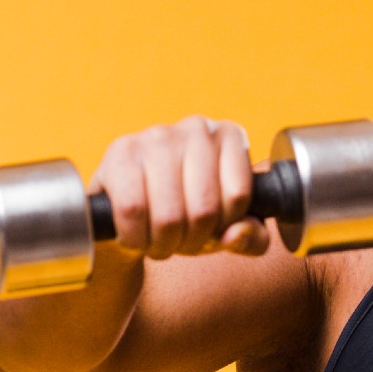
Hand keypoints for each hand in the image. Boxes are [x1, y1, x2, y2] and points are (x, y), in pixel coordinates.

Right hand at [90, 115, 268, 259]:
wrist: (130, 204)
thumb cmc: (187, 213)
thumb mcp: (227, 230)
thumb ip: (251, 238)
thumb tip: (237, 234)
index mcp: (231, 137)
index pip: (238, 198)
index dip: (223, 228)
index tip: (210, 230)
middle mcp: (197, 128)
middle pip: (204, 210)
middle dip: (190, 241)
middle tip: (179, 242)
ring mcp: (157, 135)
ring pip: (169, 215)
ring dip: (162, 244)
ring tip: (159, 242)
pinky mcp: (121, 150)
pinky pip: (132, 209)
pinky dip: (134, 236)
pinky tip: (136, 235)